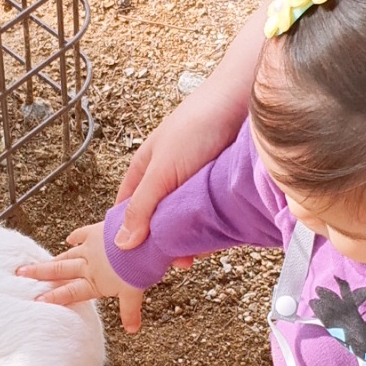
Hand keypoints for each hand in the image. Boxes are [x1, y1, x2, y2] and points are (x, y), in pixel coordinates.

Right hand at [15, 223, 148, 332]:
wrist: (144, 238)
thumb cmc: (140, 265)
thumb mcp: (134, 292)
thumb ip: (130, 311)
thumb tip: (132, 330)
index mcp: (95, 281)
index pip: (70, 291)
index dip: (54, 296)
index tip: (37, 300)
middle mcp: (88, 265)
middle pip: (60, 270)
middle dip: (40, 273)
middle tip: (21, 273)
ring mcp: (91, 247)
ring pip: (67, 254)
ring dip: (53, 259)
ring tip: (38, 262)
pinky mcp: (97, 232)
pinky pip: (81, 234)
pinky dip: (74, 237)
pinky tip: (68, 239)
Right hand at [114, 78, 248, 250]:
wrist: (243, 102)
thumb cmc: (196, 126)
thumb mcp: (162, 172)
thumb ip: (142, 207)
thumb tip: (121, 243)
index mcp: (143, 172)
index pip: (126, 212)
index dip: (128, 237)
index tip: (136, 262)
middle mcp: (166, 179)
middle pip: (158, 220)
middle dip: (166, 242)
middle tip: (178, 262)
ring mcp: (192, 182)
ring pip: (186, 219)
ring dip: (192, 236)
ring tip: (201, 252)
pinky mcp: (217, 186)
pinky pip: (211, 213)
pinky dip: (214, 226)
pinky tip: (221, 237)